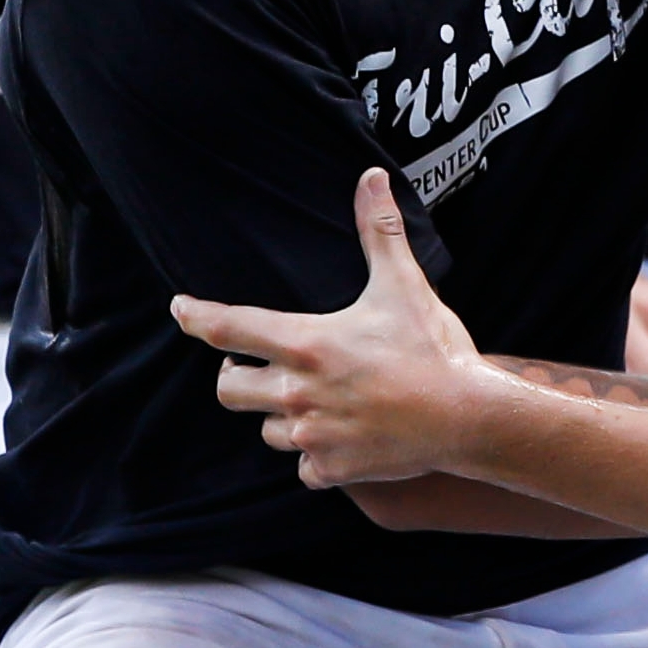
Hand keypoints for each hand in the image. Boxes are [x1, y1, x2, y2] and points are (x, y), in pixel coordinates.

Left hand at [172, 171, 487, 486]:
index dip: (197, 318)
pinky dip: (316, 456)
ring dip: (280, 417)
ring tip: (315, 403)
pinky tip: (342, 438)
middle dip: (237, 378)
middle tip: (257, 369)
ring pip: (266, 430)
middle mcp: (298, 391)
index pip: (229, 329)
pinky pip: (303, 467)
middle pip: (228, 390)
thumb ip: (378, 233)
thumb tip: (371, 178)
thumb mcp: (402, 286)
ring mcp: (312, 434)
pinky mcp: (331, 469)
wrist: (467, 416)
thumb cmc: (434, 348)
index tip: (180, 310)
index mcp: (306, 344)